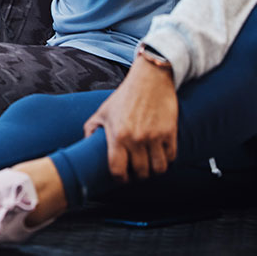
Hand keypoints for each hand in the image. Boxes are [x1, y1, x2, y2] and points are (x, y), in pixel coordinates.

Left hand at [83, 58, 177, 182]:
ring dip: (154, 170)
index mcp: (117, 135)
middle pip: (140, 172)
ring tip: (150, 165)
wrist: (150, 79)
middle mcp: (136, 138)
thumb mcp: (103, 111)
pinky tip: (160, 154)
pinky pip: (171, 157)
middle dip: (138, 175)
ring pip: (158, 169)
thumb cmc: (125, 96)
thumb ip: (92, 129)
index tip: (121, 178)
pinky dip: (167, 159)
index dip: (119, 179)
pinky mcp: (170, 132)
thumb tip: (85, 144)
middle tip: (137, 171)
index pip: (118, 170)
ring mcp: (154, 136)